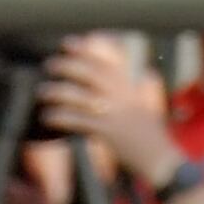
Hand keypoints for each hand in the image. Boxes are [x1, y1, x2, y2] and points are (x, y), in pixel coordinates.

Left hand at [35, 34, 179, 186]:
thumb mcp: (142, 106)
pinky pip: (78, 120)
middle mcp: (122, 96)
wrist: (161, 159)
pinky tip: (48, 117)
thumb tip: (112, 82)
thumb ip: (127, 92)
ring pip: (80, 96)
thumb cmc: (150, 137)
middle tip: (50, 64)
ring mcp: (115, 113)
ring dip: (57, 92)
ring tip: (42, 92)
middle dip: (67, 66)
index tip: (67, 44)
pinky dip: (60, 117)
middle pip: (90, 73)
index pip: (104, 62)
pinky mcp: (107, 132)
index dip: (84, 51)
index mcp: (129, 88)